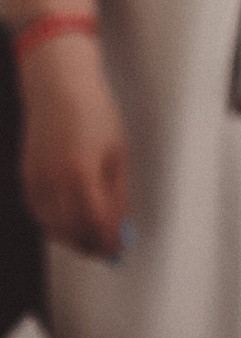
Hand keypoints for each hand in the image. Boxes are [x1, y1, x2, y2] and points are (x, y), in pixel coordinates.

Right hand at [19, 37, 125, 256]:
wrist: (58, 87)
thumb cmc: (94, 115)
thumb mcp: (117, 154)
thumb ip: (116, 194)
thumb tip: (118, 227)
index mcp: (81, 172)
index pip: (95, 222)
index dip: (108, 241)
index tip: (119, 249)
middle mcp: (53, 179)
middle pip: (71, 229)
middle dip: (90, 244)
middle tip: (106, 250)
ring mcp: (35, 178)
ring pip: (51, 224)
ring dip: (71, 237)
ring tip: (90, 238)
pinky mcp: (25, 175)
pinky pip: (38, 211)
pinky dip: (54, 223)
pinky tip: (70, 222)